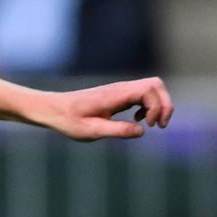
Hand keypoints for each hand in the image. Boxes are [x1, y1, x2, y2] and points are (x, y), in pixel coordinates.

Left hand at [34, 77, 172, 140]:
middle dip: (165, 104)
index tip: (148, 125)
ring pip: (152, 88)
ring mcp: (120, 90)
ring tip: (150, 124)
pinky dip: (148, 106)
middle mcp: (120, 88)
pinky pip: (143, 94)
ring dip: (158, 105)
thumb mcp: (91, 131)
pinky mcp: (118, 95)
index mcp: (115, 95)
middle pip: (156, 85)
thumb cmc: (68, 120)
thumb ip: (116, 130)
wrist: (52, 110)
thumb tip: (142, 131)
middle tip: (158, 125)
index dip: (157, 106)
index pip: (150, 89)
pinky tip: (136, 119)